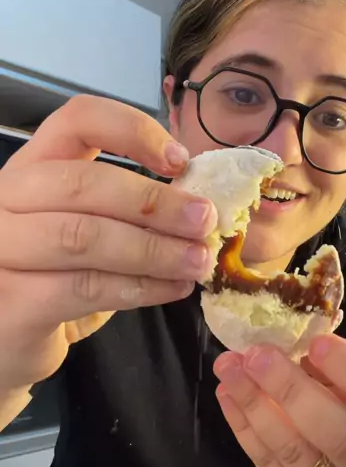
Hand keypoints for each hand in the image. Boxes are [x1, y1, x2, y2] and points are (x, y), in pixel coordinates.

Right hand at [0, 95, 216, 388]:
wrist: (5, 344)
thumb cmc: (52, 282)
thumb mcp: (86, 233)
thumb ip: (126, 213)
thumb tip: (197, 207)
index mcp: (30, 168)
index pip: (76, 121)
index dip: (133, 131)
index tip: (179, 161)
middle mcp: (5, 199)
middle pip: (82, 183)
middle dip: (155, 203)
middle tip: (204, 222)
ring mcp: (0, 248)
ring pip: (84, 237)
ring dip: (153, 250)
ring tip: (197, 261)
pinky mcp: (11, 300)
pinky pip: (85, 287)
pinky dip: (139, 288)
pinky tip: (172, 290)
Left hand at [214, 335, 345, 466]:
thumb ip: (344, 366)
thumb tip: (285, 342)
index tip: (316, 343)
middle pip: (341, 437)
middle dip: (291, 391)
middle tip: (256, 355)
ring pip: (298, 456)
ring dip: (256, 407)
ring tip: (230, 368)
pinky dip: (245, 429)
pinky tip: (228, 394)